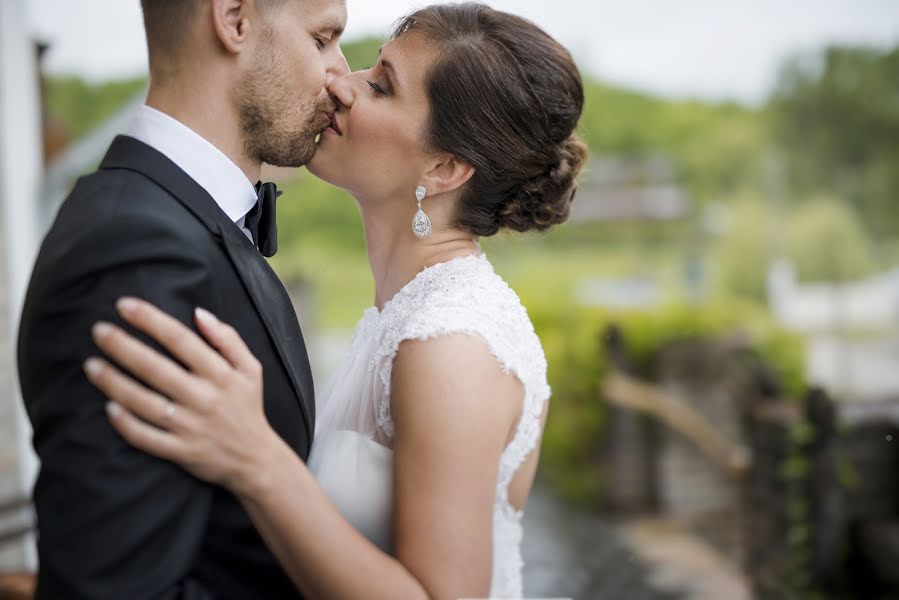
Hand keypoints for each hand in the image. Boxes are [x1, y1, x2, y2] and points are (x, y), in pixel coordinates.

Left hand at [84, 297, 280, 494]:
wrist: (255, 459)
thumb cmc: (247, 408)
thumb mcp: (250, 369)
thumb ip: (228, 338)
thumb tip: (200, 313)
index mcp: (221, 374)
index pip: (181, 340)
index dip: (151, 320)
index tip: (125, 306)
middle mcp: (204, 398)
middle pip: (155, 368)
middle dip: (123, 346)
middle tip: (98, 330)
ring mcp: (190, 426)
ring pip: (144, 402)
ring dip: (114, 383)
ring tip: (91, 365)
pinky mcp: (180, 451)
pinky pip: (146, 437)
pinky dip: (126, 424)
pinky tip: (108, 408)